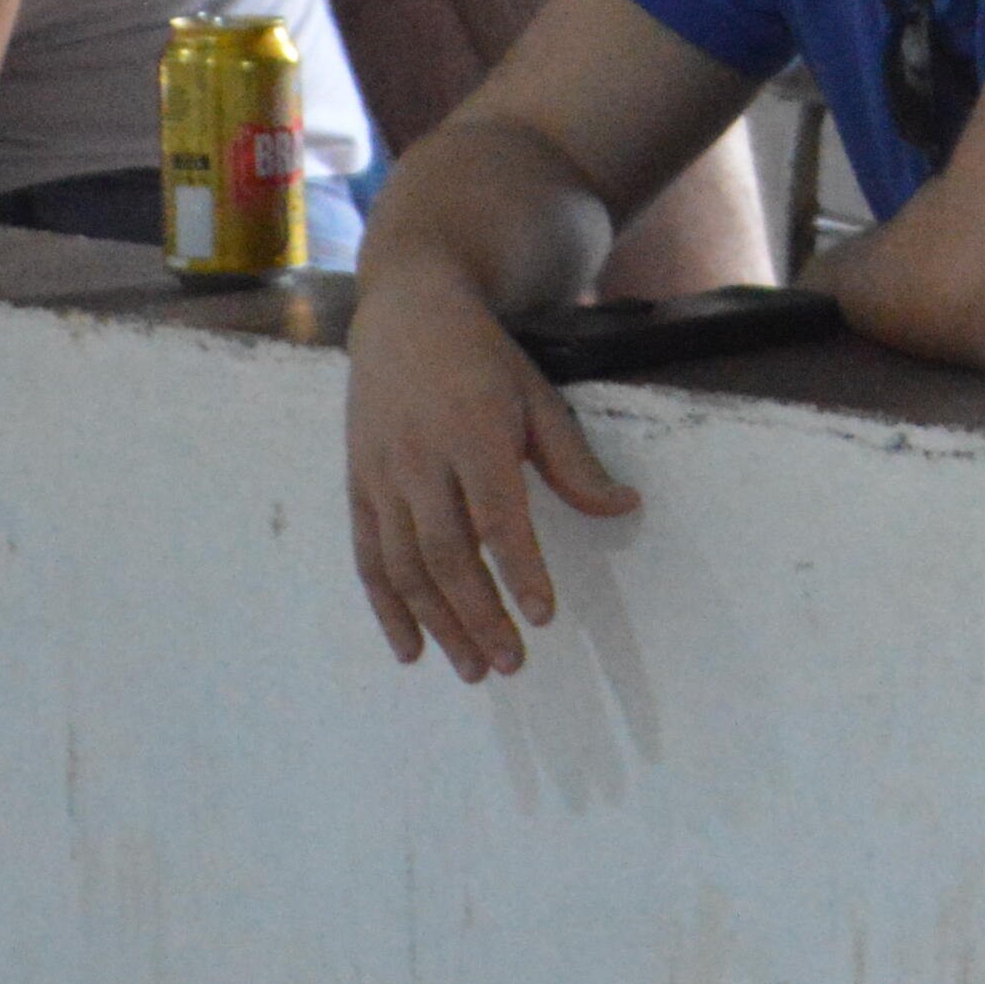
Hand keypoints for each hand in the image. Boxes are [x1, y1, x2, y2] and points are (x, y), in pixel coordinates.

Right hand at [343, 253, 635, 679]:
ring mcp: (382, 476)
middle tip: (512, 662)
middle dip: (480, 615)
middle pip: (447, 555)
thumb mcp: (539, 398)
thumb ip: (575, 462)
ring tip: (473, 667)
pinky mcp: (358, 487)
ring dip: (438, 623)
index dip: (520, 571)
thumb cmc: (485, 361)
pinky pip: (369, 558)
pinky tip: (411, 648)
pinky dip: (388, 608)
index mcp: (475, 435)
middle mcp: (421, 461)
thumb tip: (626, 507)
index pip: (498, 519)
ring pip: (405, 566)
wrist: (406, 316)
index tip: (544, 615)